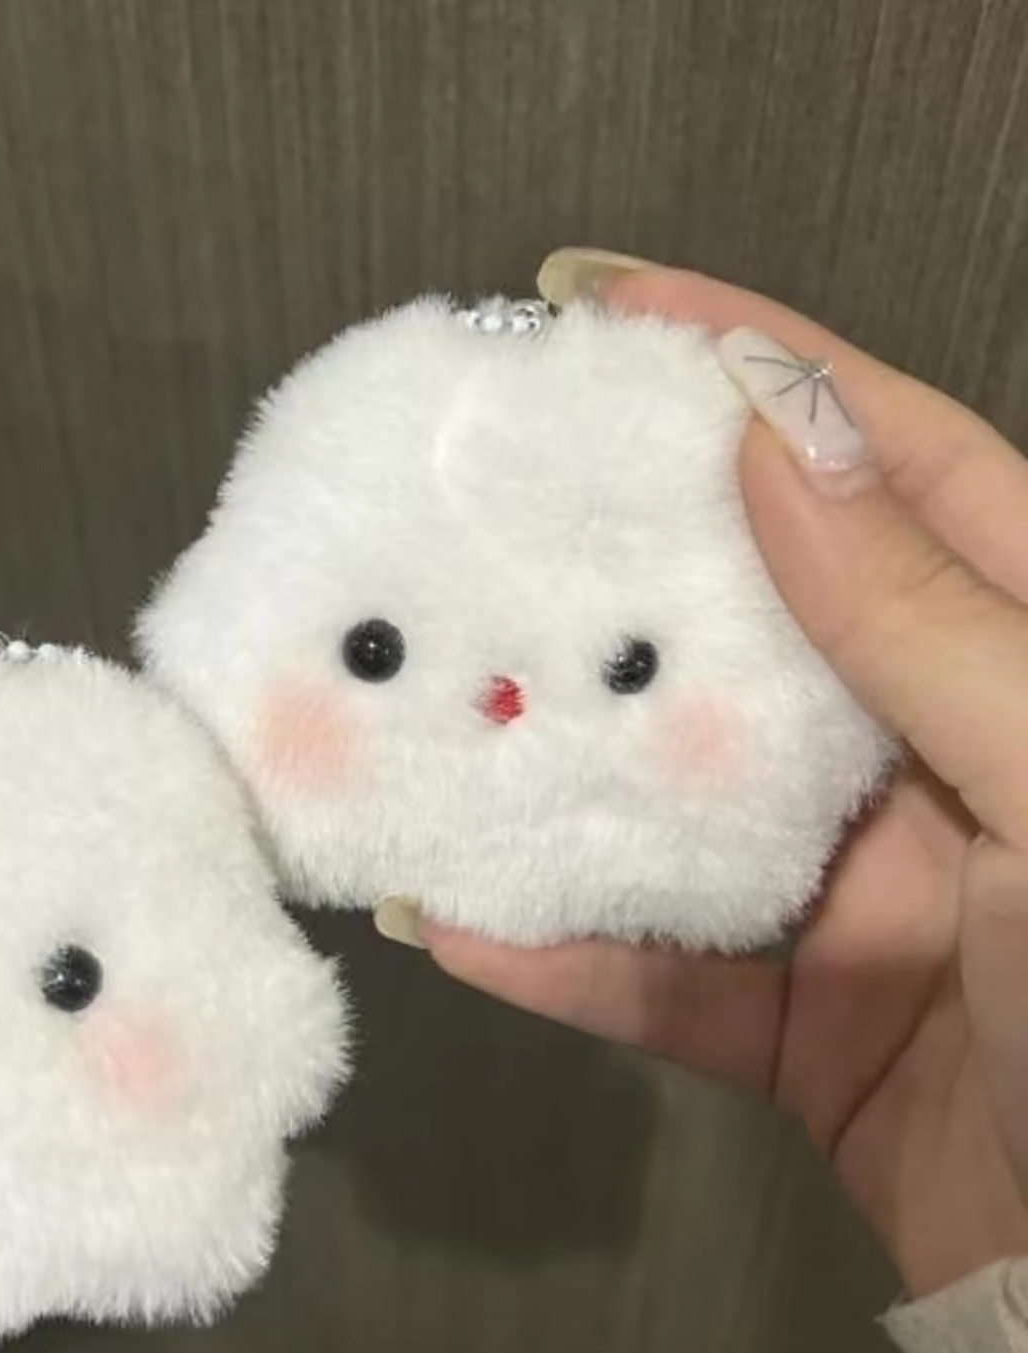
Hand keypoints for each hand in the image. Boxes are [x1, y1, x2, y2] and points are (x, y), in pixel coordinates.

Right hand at [418, 257, 1027, 1297]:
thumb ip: (926, 625)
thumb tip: (778, 445)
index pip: (898, 467)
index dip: (762, 368)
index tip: (617, 308)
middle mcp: (948, 756)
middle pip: (762, 617)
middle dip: (627, 550)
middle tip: (486, 487)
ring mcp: (869, 890)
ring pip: (685, 791)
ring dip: (562, 759)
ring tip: (430, 694)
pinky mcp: (799, 1016)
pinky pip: (661, 970)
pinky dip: (564, 955)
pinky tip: (456, 922)